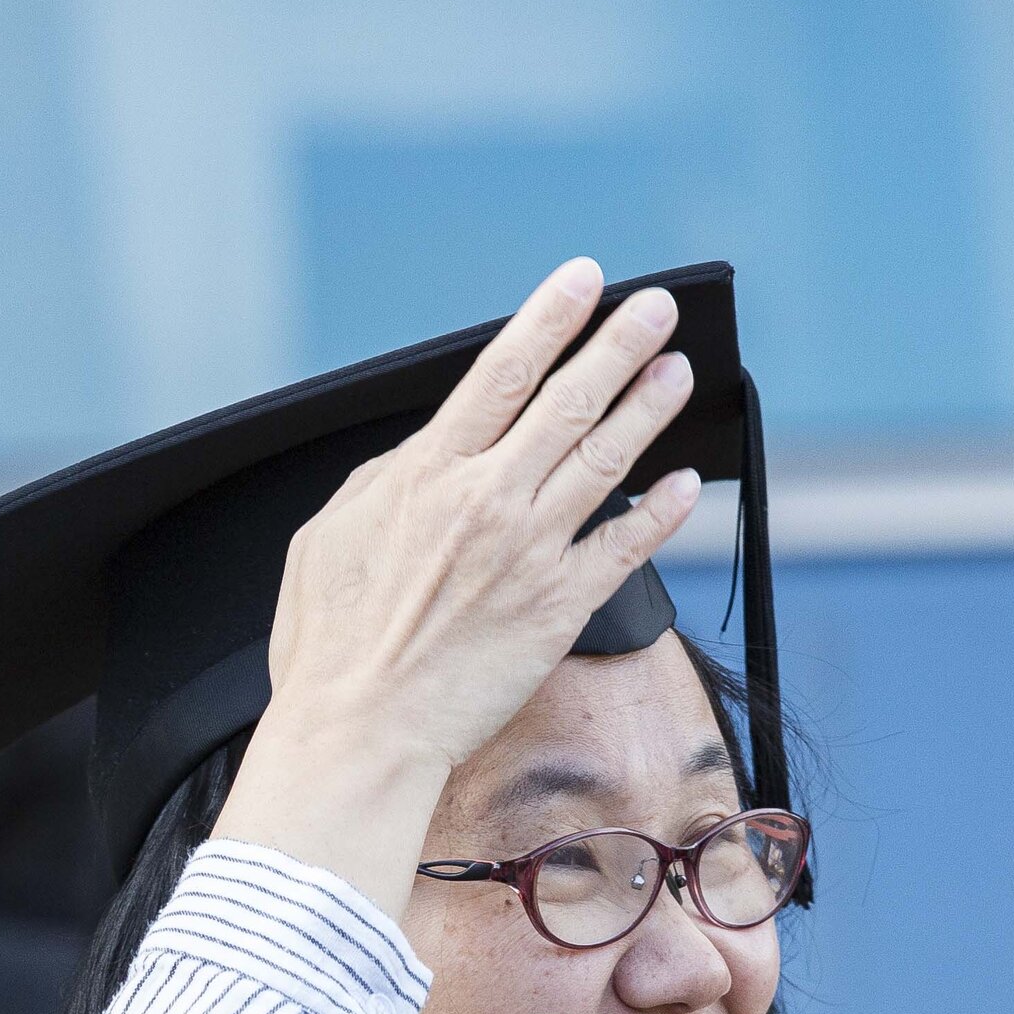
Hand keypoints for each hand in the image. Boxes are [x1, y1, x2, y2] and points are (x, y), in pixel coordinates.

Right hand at [213, 257, 701, 919]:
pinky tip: (685, 484)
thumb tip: (424, 453)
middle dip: (619, 345)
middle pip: (569, 401)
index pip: (502, 372)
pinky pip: (625, 548)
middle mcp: (488, 501)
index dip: (550, 318)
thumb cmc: (330, 645)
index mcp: (427, 475)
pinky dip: (659, 511)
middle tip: (657, 308)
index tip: (584, 280)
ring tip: (678, 370)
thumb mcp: (328, 536)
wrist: (360, 732)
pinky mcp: (559, 609)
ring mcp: (530, 553)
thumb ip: (384, 483)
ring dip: (649, 408)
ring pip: (606, 460)